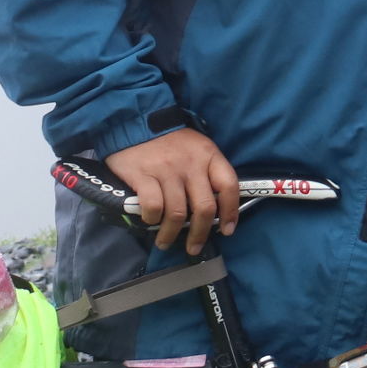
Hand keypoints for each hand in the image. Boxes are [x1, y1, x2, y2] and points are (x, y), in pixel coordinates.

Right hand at [104, 128, 239, 254]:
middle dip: (200, 234)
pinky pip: (153, 207)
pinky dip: (152, 220)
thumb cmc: (169, 140)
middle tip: (193, 247)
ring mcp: (167, 170)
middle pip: (204, 208)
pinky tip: (150, 221)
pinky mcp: (143, 175)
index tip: (226, 230)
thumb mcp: (196, 148)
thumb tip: (213, 209)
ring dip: (172, 234)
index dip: (231, 212)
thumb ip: (206, 172)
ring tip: (165, 242)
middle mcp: (191, 164)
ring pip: (177, 213)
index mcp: (208, 155)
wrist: (136, 119)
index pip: (229, 186)